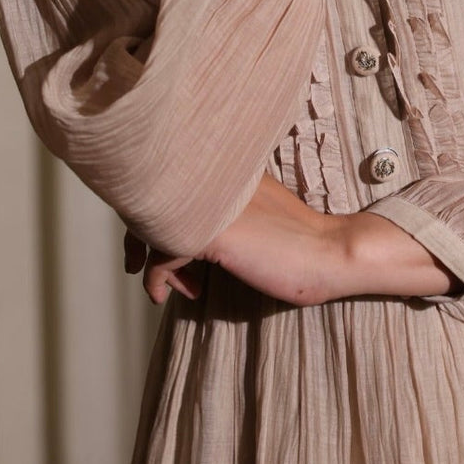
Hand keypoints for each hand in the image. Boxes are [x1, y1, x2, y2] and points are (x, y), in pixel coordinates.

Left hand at [122, 175, 460, 306]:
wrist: (330, 253)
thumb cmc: (296, 242)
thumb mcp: (252, 215)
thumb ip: (220, 208)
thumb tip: (181, 227)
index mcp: (225, 169)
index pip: (166, 177)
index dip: (148, 210)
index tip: (144, 244)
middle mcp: (214, 178)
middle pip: (149, 197)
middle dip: (136, 234)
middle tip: (133, 264)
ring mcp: (212, 204)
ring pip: (152, 225)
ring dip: (149, 261)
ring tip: (162, 287)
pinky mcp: (214, 233)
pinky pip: (163, 254)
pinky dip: (160, 279)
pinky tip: (174, 294)